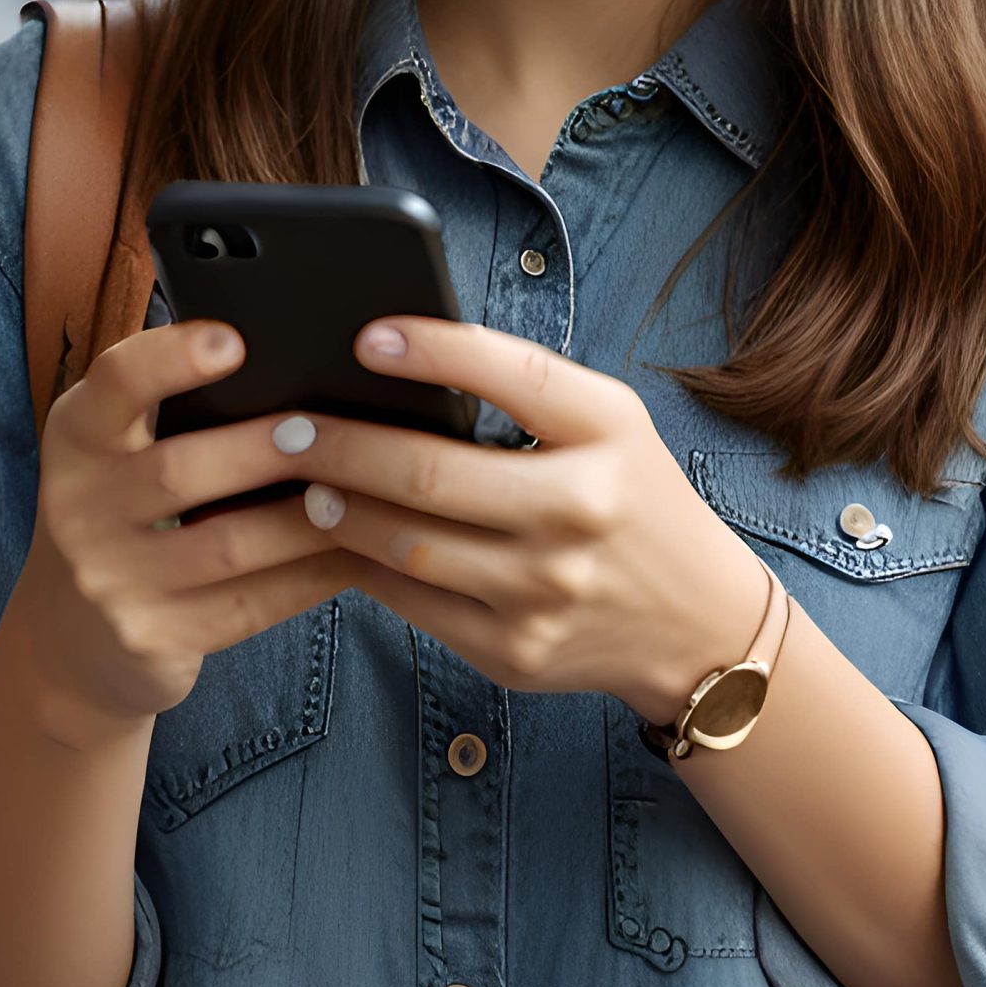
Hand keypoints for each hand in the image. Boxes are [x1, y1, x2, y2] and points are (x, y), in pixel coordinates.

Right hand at [8, 320, 355, 744]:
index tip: (233, 340)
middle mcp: (75, 506)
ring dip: (310, 517)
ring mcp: (108, 580)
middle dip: (269, 448)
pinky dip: (313, 575)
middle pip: (180, 470)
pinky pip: (250, 603)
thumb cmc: (127, 514)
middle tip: (341, 427)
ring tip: (371, 489)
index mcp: (77, 437)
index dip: (170, 358)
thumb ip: (180, 412)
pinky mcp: (151, 637)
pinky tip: (359, 552)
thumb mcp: (120, 455)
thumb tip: (303, 361)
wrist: (72, 639)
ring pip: (229, 543)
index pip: (113, 383)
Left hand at [277, 317, 770, 722]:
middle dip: (341, 446)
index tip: (366, 335)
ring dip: (337, 512)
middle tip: (287, 428)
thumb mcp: (610, 423)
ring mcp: (545, 590)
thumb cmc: (634, 498)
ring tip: (301, 483)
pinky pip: (413, 604)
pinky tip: (336, 541)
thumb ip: (525, 391)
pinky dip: (364, 568)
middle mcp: (581, 510)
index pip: (510, 374)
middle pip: (430, 473)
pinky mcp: (515, 651)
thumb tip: (398, 360)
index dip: (431, 349)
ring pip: (407, 546)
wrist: (698, 624)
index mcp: (608, 432)